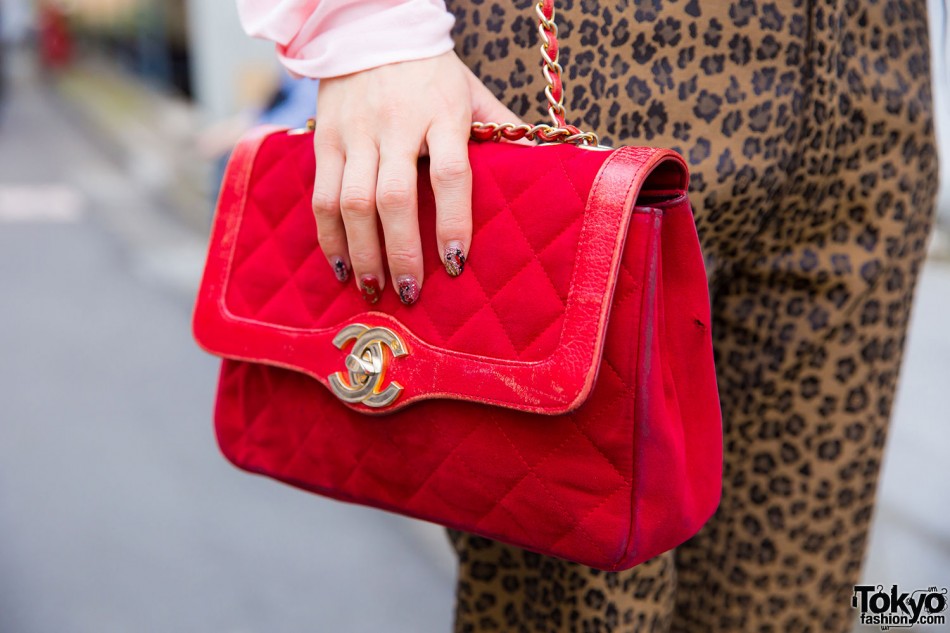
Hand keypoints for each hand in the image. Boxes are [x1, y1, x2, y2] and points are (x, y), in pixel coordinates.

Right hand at [311, 51, 525, 303]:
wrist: (369, 29)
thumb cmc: (432, 73)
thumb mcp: (472, 91)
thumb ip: (503, 128)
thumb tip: (550, 161)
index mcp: (443, 114)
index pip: (450, 173)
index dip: (453, 221)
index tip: (456, 263)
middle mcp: (396, 124)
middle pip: (394, 197)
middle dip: (402, 252)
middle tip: (410, 294)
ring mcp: (356, 132)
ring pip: (352, 201)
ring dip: (362, 252)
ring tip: (374, 289)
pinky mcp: (325, 138)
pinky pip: (322, 194)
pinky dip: (329, 236)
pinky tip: (341, 266)